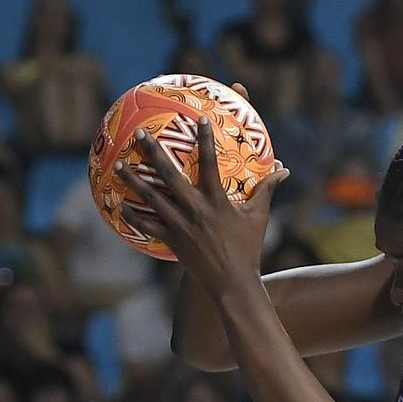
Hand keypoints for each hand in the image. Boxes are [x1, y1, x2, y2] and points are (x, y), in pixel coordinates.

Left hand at [116, 115, 288, 291]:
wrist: (232, 282)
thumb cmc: (248, 247)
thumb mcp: (259, 217)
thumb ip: (267, 190)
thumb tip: (284, 170)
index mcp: (217, 201)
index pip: (211, 164)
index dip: (206, 140)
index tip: (199, 119)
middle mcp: (195, 210)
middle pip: (170, 176)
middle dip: (154, 152)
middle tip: (140, 133)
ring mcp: (180, 225)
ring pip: (151, 198)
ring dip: (133, 179)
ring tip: (118, 163)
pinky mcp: (171, 240)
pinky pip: (147, 225)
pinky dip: (132, 215)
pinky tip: (119, 204)